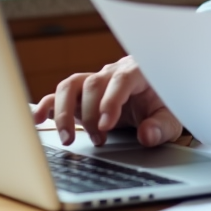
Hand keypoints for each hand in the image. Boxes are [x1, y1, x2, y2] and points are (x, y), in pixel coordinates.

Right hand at [31, 55, 181, 147]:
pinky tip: (38, 119)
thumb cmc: (165, 102)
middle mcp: (112, 72)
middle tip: (100, 139)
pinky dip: (47, 105)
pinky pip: (59, 94)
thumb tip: (147, 135)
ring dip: (64, 112)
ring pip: (71, 85)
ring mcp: (95, 81)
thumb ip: (162, 127)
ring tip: (68, 138)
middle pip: (93, 84)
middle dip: (91, 115)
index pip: (121, 80)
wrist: (158, 94)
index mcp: (138, 72)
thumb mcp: (172, 117)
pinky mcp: (82, 94)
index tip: (106, 125)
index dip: (111, 101)